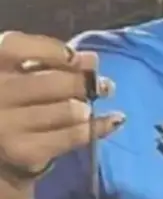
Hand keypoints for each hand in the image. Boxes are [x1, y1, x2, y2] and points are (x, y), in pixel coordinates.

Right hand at [0, 31, 123, 188]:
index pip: (13, 46)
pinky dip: (99, 126)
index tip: (73, 56)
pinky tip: (114, 120)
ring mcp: (6, 126)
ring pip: (66, 110)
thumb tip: (92, 59)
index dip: (49, 49)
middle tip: (104, 85)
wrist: (1, 149)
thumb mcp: (23, 73)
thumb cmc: (16, 99)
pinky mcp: (24, 152)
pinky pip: (72, 136)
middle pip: (51, 82)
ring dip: (89, 105)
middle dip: (84, 82)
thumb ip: (50, 60)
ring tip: (96, 101)